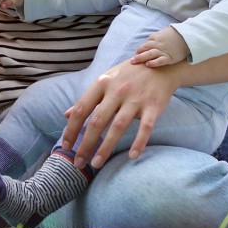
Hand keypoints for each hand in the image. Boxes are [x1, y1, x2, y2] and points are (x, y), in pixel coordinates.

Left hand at [59, 59, 180, 168]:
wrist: (161, 63)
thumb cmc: (129, 74)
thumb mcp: (106, 80)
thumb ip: (88, 98)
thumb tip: (66, 114)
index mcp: (102, 83)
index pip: (82, 109)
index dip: (71, 129)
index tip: (66, 146)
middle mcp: (117, 91)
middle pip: (97, 121)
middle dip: (86, 144)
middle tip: (79, 163)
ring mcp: (136, 99)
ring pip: (118, 126)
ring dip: (106, 147)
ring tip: (96, 164)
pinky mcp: (153, 106)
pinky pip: (146, 127)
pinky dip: (139, 142)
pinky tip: (132, 156)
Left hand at [130, 25, 188, 66]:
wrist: (188, 37)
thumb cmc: (178, 34)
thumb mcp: (165, 32)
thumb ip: (158, 36)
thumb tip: (152, 40)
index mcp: (156, 37)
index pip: (146, 44)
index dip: (141, 49)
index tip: (137, 53)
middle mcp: (158, 44)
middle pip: (145, 49)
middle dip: (138, 54)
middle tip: (132, 60)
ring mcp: (163, 51)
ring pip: (150, 54)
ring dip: (141, 58)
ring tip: (135, 62)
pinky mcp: (169, 57)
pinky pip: (159, 60)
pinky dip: (153, 62)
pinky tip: (148, 64)